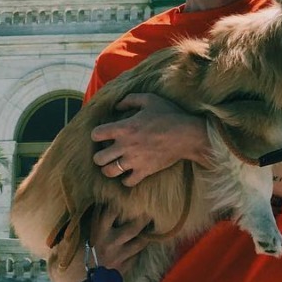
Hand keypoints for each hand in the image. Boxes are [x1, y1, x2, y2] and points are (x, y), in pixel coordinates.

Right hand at [45, 205, 153, 281]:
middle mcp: (111, 242)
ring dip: (147, 233)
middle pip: (133, 227)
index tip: (131, 194)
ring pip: (139, 243)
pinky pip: (136, 256)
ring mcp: (118, 256)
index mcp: (99, 231)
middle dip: (144, 217)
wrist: (75, 279)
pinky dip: (140, 248)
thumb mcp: (81, 231)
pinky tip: (143, 241)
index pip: (114, 211)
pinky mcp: (122, 268)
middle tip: (151, 207)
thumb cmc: (78, 251)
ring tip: (154, 224)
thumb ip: (91, 217)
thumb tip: (101, 198)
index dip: (123, 201)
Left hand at [91, 92, 212, 186]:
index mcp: (124, 127)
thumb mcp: (150, 99)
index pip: (97, 134)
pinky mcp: (143, 171)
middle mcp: (125, 146)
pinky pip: (127, 182)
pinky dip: (125, 179)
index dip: (96, 134)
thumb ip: (130, 100)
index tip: (101, 134)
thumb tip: (117, 105)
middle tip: (104, 153)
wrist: (186, 135)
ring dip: (108, 169)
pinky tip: (128, 173)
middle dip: (98, 156)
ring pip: (109, 172)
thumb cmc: (168, 114)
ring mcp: (134, 161)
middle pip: (98, 158)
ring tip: (112, 165)